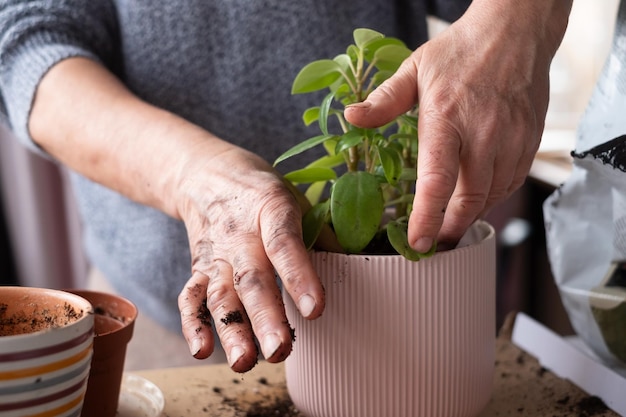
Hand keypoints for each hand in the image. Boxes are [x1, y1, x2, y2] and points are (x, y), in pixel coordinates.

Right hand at [176, 145, 324, 372]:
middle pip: (251, 280)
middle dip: (265, 318)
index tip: (314, 309)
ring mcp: (217, 254)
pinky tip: (203, 350)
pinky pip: (191, 297)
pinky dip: (193, 324)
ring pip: (221, 295)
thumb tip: (358, 268)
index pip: (284, 245)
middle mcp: (240, 235)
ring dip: (232, 330)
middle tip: (278, 351)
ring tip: (245, 362)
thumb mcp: (295, 200)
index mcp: (270, 210)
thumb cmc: (262, 193)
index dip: (299, 277)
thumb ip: (322, 235)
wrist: (207, 175)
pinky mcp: (199, 268)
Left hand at [344, 0, 570, 250]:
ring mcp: (511, 140)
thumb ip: (384, 101)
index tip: (417, 243)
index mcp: (447, 118)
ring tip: (451, 225)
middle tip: (433, 244)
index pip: (437, 180)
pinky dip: (493, 199)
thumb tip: (351, 117)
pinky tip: (477, 200)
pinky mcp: (529, 142)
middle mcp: (483, 134)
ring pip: (493, 197)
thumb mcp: (414, 70)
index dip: (427, 217)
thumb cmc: (460, 52)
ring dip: (471, 216)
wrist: (514, 33)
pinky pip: (512, 184)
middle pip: (469, 199)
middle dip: (450, 229)